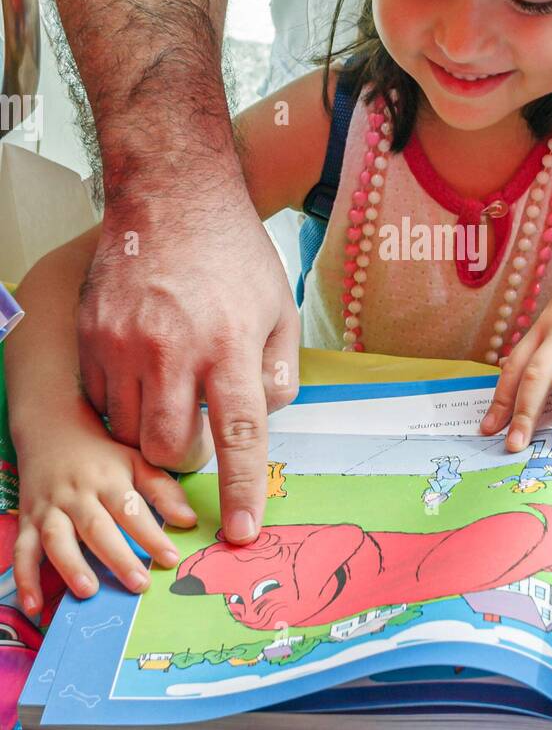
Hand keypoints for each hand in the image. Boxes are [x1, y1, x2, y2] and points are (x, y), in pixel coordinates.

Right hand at [13, 398, 198, 608]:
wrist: (51, 431)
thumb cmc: (102, 456)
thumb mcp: (136, 462)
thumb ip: (163, 491)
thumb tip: (189, 520)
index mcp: (108, 479)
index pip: (131, 508)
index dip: (151, 534)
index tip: (171, 558)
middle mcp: (77, 494)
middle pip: (96, 527)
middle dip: (117, 557)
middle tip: (139, 584)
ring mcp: (49, 508)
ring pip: (57, 538)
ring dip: (71, 566)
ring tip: (89, 592)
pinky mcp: (27, 521)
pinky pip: (22, 551)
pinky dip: (24, 579)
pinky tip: (34, 606)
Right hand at [78, 194, 298, 544]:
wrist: (172, 197)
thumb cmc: (233, 254)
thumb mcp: (279, 308)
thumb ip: (279, 370)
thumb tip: (267, 417)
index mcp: (231, 345)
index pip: (239, 437)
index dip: (239, 491)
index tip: (240, 532)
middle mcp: (175, 349)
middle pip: (172, 447)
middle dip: (189, 458)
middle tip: (201, 430)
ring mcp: (126, 343)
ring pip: (131, 430)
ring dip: (154, 430)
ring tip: (172, 391)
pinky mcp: (93, 335)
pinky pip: (104, 399)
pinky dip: (124, 402)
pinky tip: (143, 370)